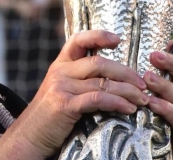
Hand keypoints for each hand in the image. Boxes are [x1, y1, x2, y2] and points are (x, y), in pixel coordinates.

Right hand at [0, 30, 148, 157]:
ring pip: (103, 82)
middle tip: (143, 84)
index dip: (99, 36)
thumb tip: (113, 78)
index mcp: (60, 64)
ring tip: (143, 99)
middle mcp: (59, 71)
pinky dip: (118, 103)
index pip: (78, 40)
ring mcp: (61, 87)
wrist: (28, 137)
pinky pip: (98, 99)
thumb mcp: (60, 90)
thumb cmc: (49, 117)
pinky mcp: (65, 104)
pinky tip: (129, 109)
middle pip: (99, 62)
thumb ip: (79, 80)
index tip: (117, 39)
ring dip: (128, 91)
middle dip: (126, 73)